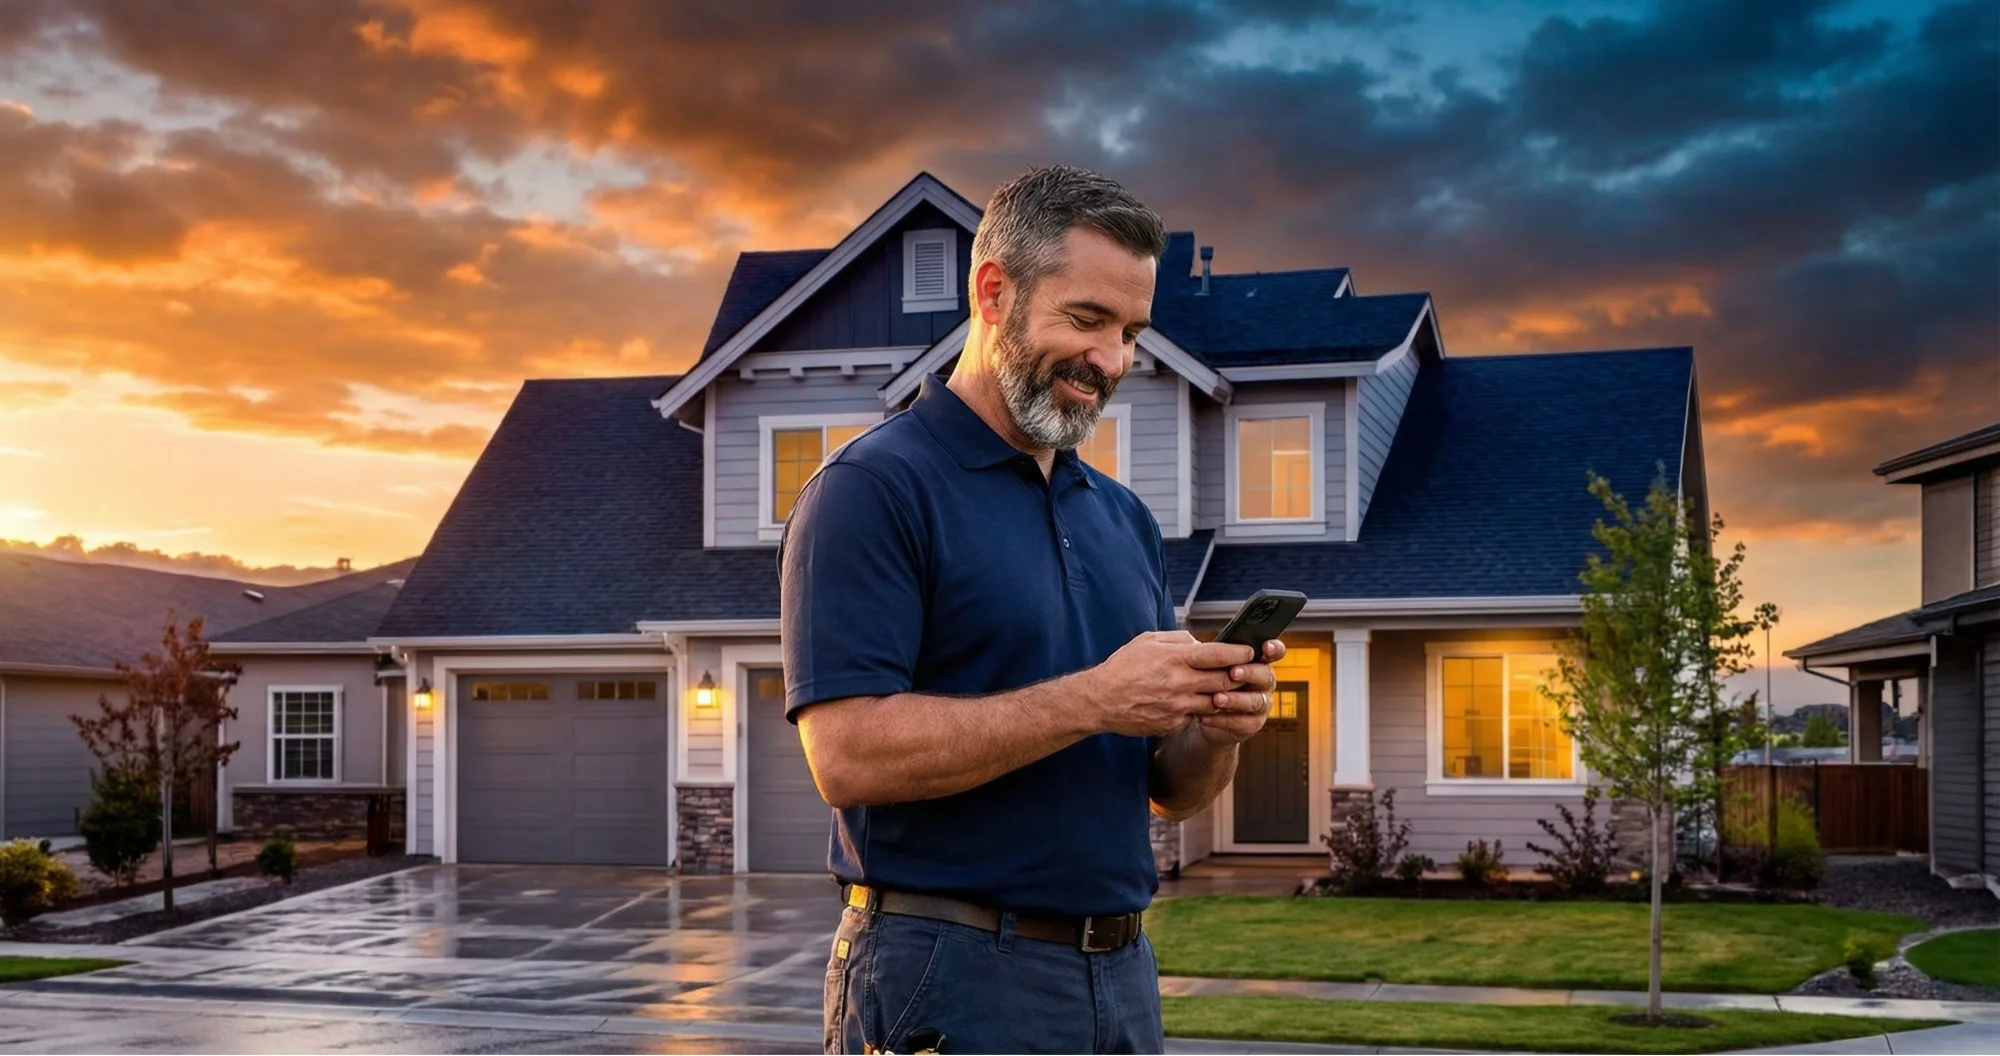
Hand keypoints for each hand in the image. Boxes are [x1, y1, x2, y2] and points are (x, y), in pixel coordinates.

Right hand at [1084, 631, 1246, 737]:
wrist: (1101, 700)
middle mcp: (1179, 683)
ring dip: (1224, 695)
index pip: (1219, 655)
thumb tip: (1201, 643)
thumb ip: (1178, 640)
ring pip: (1216, 702)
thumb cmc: (1124, 667)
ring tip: (1226, 688)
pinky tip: (1198, 702)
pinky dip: (1201, 708)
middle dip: (1239, 675)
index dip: (1239, 652)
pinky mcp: (1173, 724)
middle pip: (1224, 681)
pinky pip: (1196, 716)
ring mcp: (1178, 706)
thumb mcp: (1148, 641)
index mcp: (1175, 658)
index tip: (1250, 650)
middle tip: (1246, 671)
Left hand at [1193, 639, 1284, 746]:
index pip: (1274, 652)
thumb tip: (1199, 644)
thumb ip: (1215, 655)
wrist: (1204, 713)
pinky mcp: (1253, 724)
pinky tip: (1206, 716)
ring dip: (1235, 699)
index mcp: (1258, 662)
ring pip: (1255, 701)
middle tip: (1233, 673)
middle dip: (1250, 673)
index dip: (1274, 649)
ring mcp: (1261, 704)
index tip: (1266, 647)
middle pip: (1266, 676)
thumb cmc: (1210, 681)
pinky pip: (1244, 723)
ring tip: (1216, 699)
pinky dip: (1224, 720)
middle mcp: (1264, 682)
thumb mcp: (1212, 664)